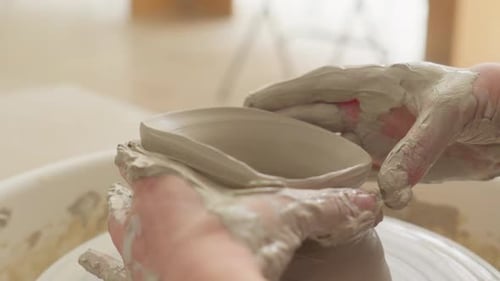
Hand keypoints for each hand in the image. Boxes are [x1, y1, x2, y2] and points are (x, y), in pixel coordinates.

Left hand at [79, 146, 384, 280]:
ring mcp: (136, 250)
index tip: (136, 149)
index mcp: (173, 186)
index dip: (142, 155)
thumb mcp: (284, 220)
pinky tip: (97, 262)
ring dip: (118, 229)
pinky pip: (113, 272)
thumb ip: (323, 207)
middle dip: (134, 194)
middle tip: (140, 192)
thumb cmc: (237, 244)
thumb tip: (367, 201)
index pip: (146, 160)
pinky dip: (106, 267)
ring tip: (115, 230)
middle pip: (128, 197)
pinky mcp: (137, 280)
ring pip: (116, 230)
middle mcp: (145, 214)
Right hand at [244, 62, 499, 208]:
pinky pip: (352, 164)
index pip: (322, 85)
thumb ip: (416, 148)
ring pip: (328, 139)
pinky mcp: (389, 154)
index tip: (255, 103)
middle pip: (316, 112)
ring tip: (271, 156)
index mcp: (377, 82)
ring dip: (302, 147)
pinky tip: (315, 180)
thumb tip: (389, 188)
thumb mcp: (448, 114)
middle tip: (249, 132)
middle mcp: (370, 106)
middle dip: (283, 120)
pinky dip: (333, 172)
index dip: (286, 94)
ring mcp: (377, 131)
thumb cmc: (479, 100)